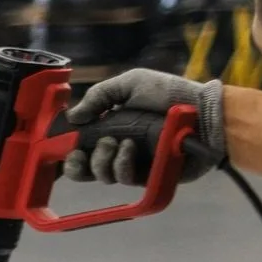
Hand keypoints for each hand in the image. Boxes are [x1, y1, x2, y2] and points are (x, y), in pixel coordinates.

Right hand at [63, 70, 226, 185]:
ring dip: (101, 159)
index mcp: (110, 126)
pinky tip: (129, 148)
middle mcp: (117, 148)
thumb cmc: (170, 94)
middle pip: (83, 169)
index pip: (79, 145)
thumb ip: (100, 96)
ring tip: (116, 142)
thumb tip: (73, 117)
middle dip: (76, 164)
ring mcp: (132, 164)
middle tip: (80, 153)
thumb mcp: (132, 83)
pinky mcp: (147, 177)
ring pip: (101, 175)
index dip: (66, 150)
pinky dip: (121, 164)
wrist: (204, 114)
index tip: (58, 147)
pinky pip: (123, 178)